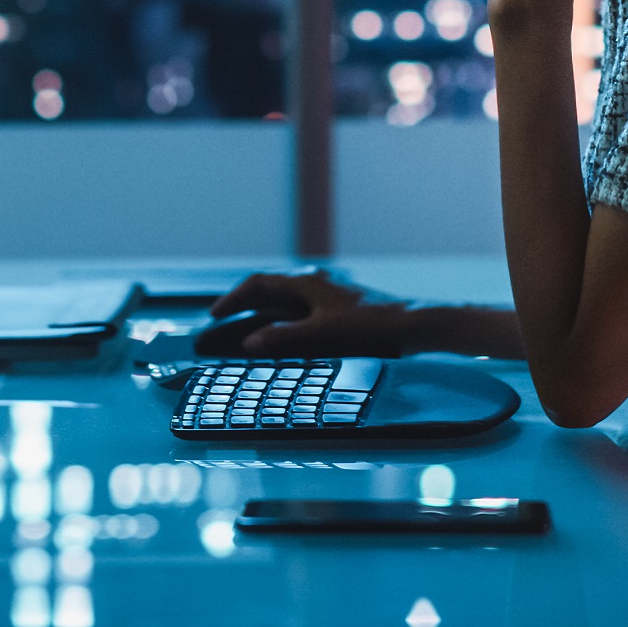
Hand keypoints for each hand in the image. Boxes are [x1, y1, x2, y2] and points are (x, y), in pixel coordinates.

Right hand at [206, 270, 426, 356]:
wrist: (415, 325)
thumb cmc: (371, 327)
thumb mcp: (323, 335)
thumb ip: (283, 338)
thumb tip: (248, 343)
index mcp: (307, 283)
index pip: (258, 285)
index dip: (233, 300)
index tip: (213, 316)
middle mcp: (315, 285)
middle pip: (268, 295)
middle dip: (240, 313)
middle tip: (216, 331)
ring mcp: (327, 297)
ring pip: (283, 306)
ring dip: (259, 320)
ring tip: (240, 338)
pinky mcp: (340, 311)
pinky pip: (299, 315)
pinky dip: (281, 327)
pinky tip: (282, 343)